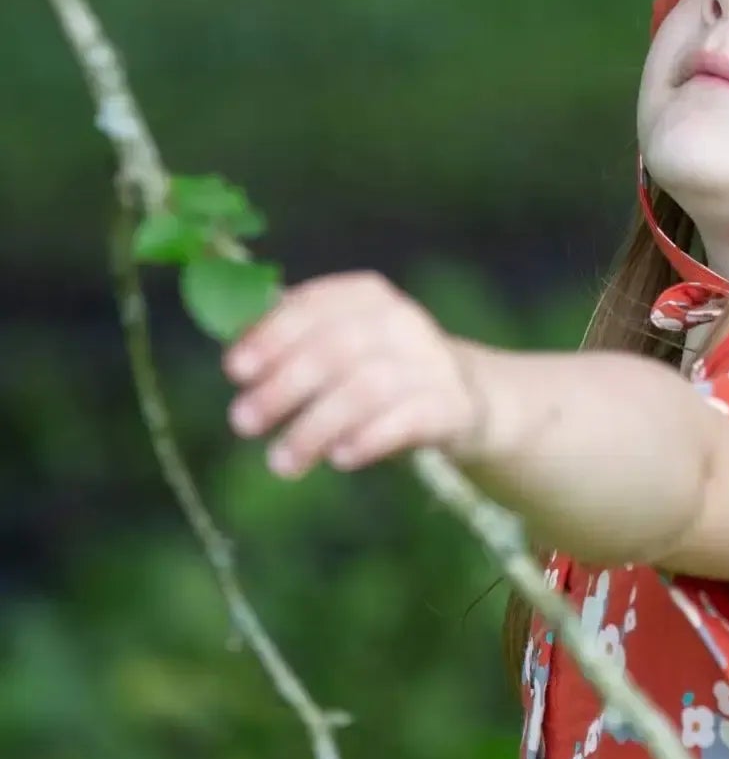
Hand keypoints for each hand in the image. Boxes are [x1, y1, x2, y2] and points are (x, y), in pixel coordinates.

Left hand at [221, 270, 490, 477]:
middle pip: (336, 348)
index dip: (271, 335)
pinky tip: (340, 459)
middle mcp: (402, 321)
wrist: (463, 397)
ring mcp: (432, 362)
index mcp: (367, 296)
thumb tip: (235, 357)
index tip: (234, 371)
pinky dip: (368, 439)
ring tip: (281, 463)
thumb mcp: (339, 343)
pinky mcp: (452, 405)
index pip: (314, 305)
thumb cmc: (377, 371)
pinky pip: (407, 420)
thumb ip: (292, 342)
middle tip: (243, 423)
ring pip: (367, 388)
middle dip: (282, 387)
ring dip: (315, 427)